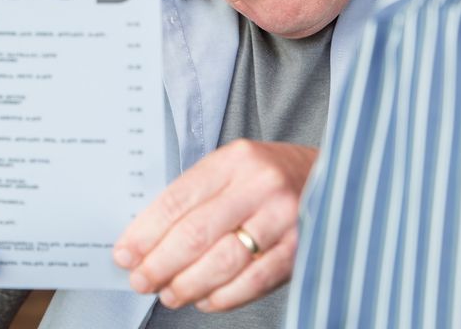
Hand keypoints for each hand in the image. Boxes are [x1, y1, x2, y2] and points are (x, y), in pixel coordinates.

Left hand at [114, 140, 316, 311]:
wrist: (335, 175)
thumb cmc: (270, 177)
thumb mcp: (233, 169)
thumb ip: (197, 197)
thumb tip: (147, 240)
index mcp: (233, 160)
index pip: (178, 200)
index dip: (146, 233)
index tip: (125, 254)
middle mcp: (259, 185)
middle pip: (196, 233)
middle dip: (160, 263)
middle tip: (141, 280)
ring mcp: (283, 217)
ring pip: (223, 260)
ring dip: (189, 284)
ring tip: (169, 294)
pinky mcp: (302, 247)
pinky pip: (255, 280)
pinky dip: (225, 296)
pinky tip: (206, 301)